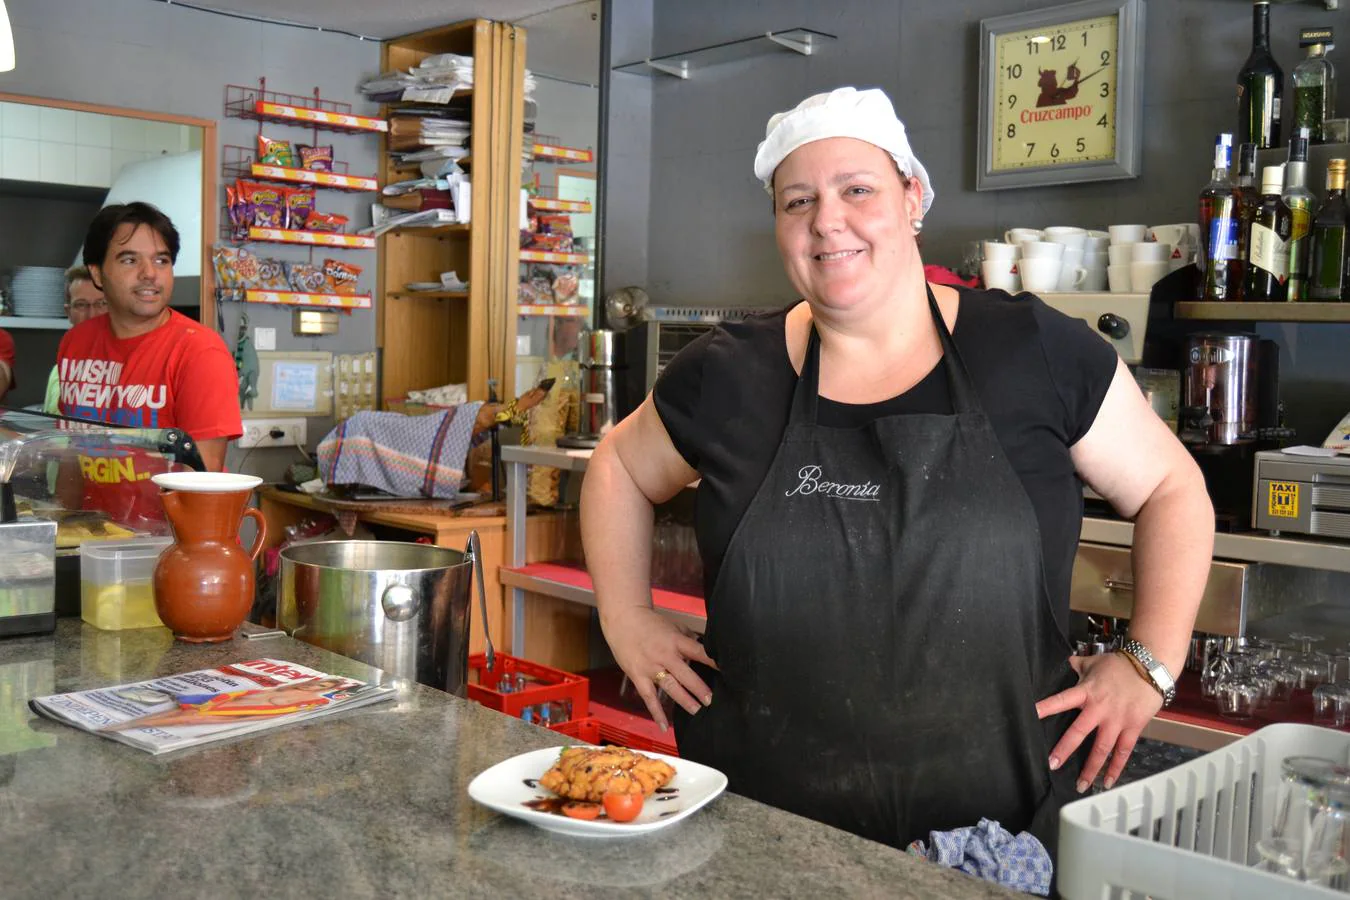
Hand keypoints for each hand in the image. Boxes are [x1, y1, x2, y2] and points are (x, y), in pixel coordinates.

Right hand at [600, 605, 716, 729]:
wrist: (623, 620)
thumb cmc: (650, 623)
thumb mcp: (673, 626)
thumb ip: (688, 639)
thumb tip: (706, 649)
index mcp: (676, 641)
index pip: (698, 652)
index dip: (712, 662)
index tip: (726, 671)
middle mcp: (664, 655)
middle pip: (685, 674)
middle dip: (699, 688)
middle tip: (711, 700)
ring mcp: (650, 667)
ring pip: (669, 687)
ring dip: (684, 700)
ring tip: (696, 710)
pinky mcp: (638, 676)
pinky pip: (649, 697)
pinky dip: (656, 712)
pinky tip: (664, 726)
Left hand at [1035, 652, 1162, 792]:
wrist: (1150, 667)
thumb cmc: (1120, 664)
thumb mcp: (1094, 662)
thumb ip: (1078, 665)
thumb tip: (1066, 661)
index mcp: (1086, 691)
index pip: (1062, 700)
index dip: (1046, 707)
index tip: (1032, 715)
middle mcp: (1099, 708)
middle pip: (1079, 732)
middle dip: (1065, 749)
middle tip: (1052, 764)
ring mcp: (1117, 720)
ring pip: (1101, 748)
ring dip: (1090, 768)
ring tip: (1081, 785)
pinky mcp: (1133, 727)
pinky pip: (1123, 752)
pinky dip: (1116, 768)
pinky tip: (1107, 782)